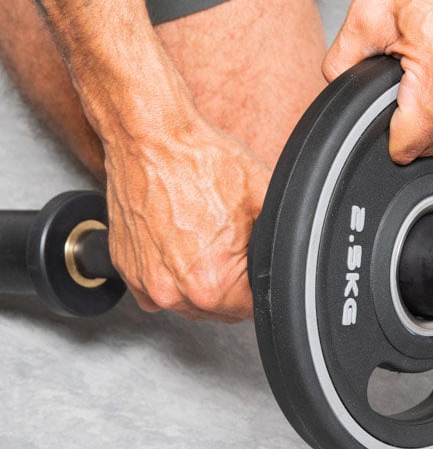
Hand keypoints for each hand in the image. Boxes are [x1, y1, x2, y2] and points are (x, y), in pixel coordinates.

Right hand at [104, 119, 270, 321]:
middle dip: (233, 286)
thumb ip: (279, 240)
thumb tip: (291, 260)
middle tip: (232, 244)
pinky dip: (172, 276)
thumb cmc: (200, 161)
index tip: (254, 261)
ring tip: (206, 240)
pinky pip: (158, 289)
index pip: (252, 309)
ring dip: (202, 283)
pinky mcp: (126, 267)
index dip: (261, 285)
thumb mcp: (264, 199)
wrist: (151, 137)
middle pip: (220, 311)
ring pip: (189, 304)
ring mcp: (145, 282)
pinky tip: (181, 245)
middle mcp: (174, 290)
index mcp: (212, 282)